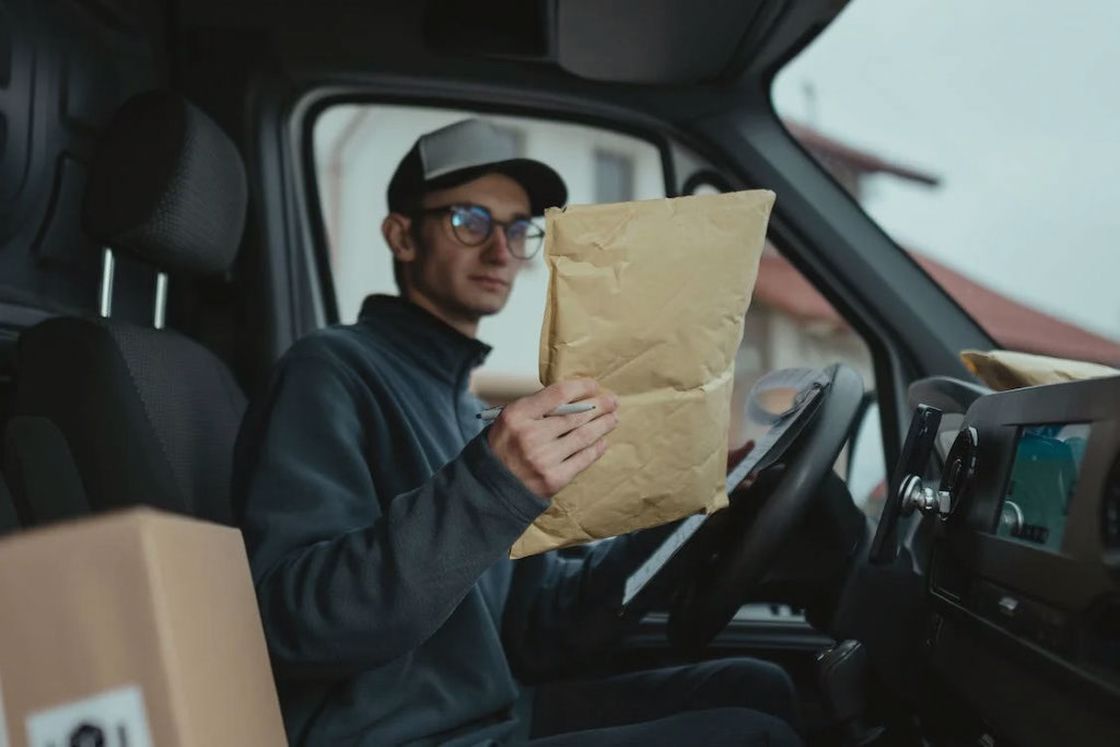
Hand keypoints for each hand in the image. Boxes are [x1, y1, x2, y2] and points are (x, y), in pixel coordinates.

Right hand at [487, 379, 618, 498]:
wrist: (491, 487)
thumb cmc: (503, 448)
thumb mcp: (509, 419)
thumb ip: (536, 408)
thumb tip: (573, 398)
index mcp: (517, 415)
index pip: (558, 394)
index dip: (582, 387)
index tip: (594, 385)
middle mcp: (531, 436)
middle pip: (576, 415)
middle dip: (599, 406)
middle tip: (613, 401)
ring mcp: (544, 459)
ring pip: (583, 437)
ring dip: (602, 425)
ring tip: (613, 419)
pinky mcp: (554, 478)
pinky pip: (582, 459)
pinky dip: (595, 449)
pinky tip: (602, 441)